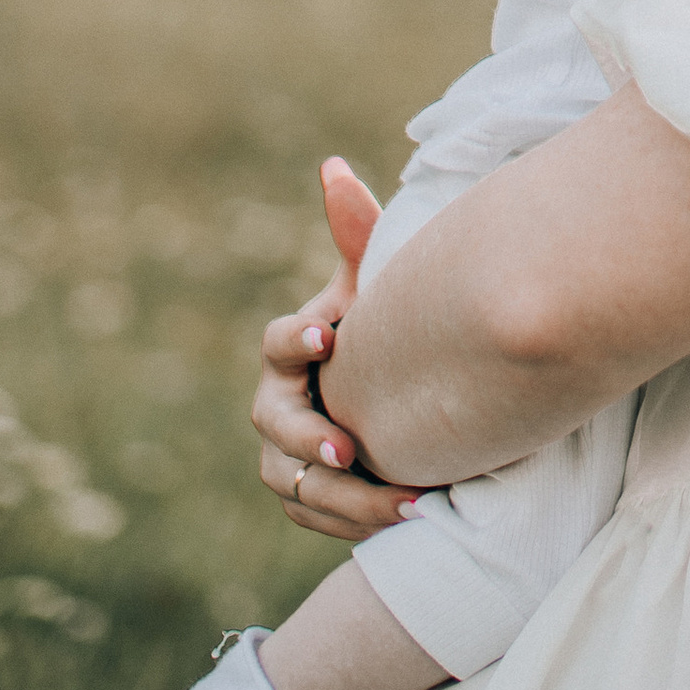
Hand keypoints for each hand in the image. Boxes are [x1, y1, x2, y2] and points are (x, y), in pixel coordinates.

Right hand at [250, 158, 421, 543]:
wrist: (390, 396)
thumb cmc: (379, 329)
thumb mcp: (374, 283)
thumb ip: (357, 231)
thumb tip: (333, 166)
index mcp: (290, 350)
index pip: (277, 344)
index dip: (297, 339)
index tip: (330, 336)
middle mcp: (276, 408)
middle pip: (277, 429)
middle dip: (310, 439)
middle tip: (348, 447)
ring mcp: (285, 459)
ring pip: (298, 487)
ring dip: (350, 497)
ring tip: (409, 498)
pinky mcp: (306, 500)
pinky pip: (320, 520)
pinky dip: (361, 524)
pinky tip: (413, 517)